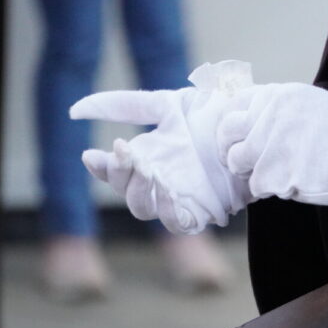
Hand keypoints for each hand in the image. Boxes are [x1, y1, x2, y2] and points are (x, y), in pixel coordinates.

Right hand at [69, 61, 254, 233]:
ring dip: (140, 191)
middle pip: (124, 192)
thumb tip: (74, 110)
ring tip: (147, 168)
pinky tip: (166, 188)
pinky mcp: (202, 212)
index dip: (99, 167)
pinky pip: (177, 222)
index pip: (112, 171)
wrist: (253, 126)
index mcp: (146, 157)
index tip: (91, 154)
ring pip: (144, 209)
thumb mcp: (168, 105)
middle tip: (125, 152)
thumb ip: (124, 105)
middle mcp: (158, 180)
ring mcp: (179, 197)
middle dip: (119, 175)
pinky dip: (166, 209)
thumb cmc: (213, 115)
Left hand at [216, 82, 327, 206]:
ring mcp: (266, 145)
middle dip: (232, 148)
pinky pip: (257, 185)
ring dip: (251, 171)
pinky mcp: (273, 174)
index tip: (241, 135)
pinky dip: (271, 188)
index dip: (235, 123)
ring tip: (275, 174)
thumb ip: (279, 109)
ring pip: (237, 162)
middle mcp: (265, 116)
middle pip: (225, 133)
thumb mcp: (309, 102)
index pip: (234, 104)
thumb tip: (256, 122)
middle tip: (245, 161)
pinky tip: (292, 183)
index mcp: (274, 96)